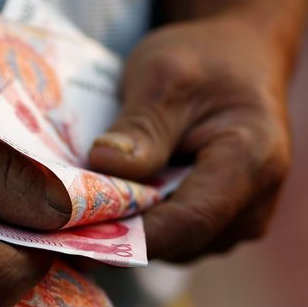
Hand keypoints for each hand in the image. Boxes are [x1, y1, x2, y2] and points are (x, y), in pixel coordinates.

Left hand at [89, 14, 291, 261]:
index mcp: (252, 163)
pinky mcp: (221, 227)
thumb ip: (140, 125)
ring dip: (125, 233)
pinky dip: (138, 225)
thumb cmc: (204, 60)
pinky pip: (174, 239)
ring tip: (74, 215)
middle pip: (177, 240)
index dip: (128, 239)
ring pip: (172, 246)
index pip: (187, 222)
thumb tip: (104, 165)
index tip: (70, 242)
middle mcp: (254, 206)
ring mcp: (240, 222)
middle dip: (116, 238)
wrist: (239, 61)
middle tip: (53, 229)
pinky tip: (105, 207)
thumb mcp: (164, 75)